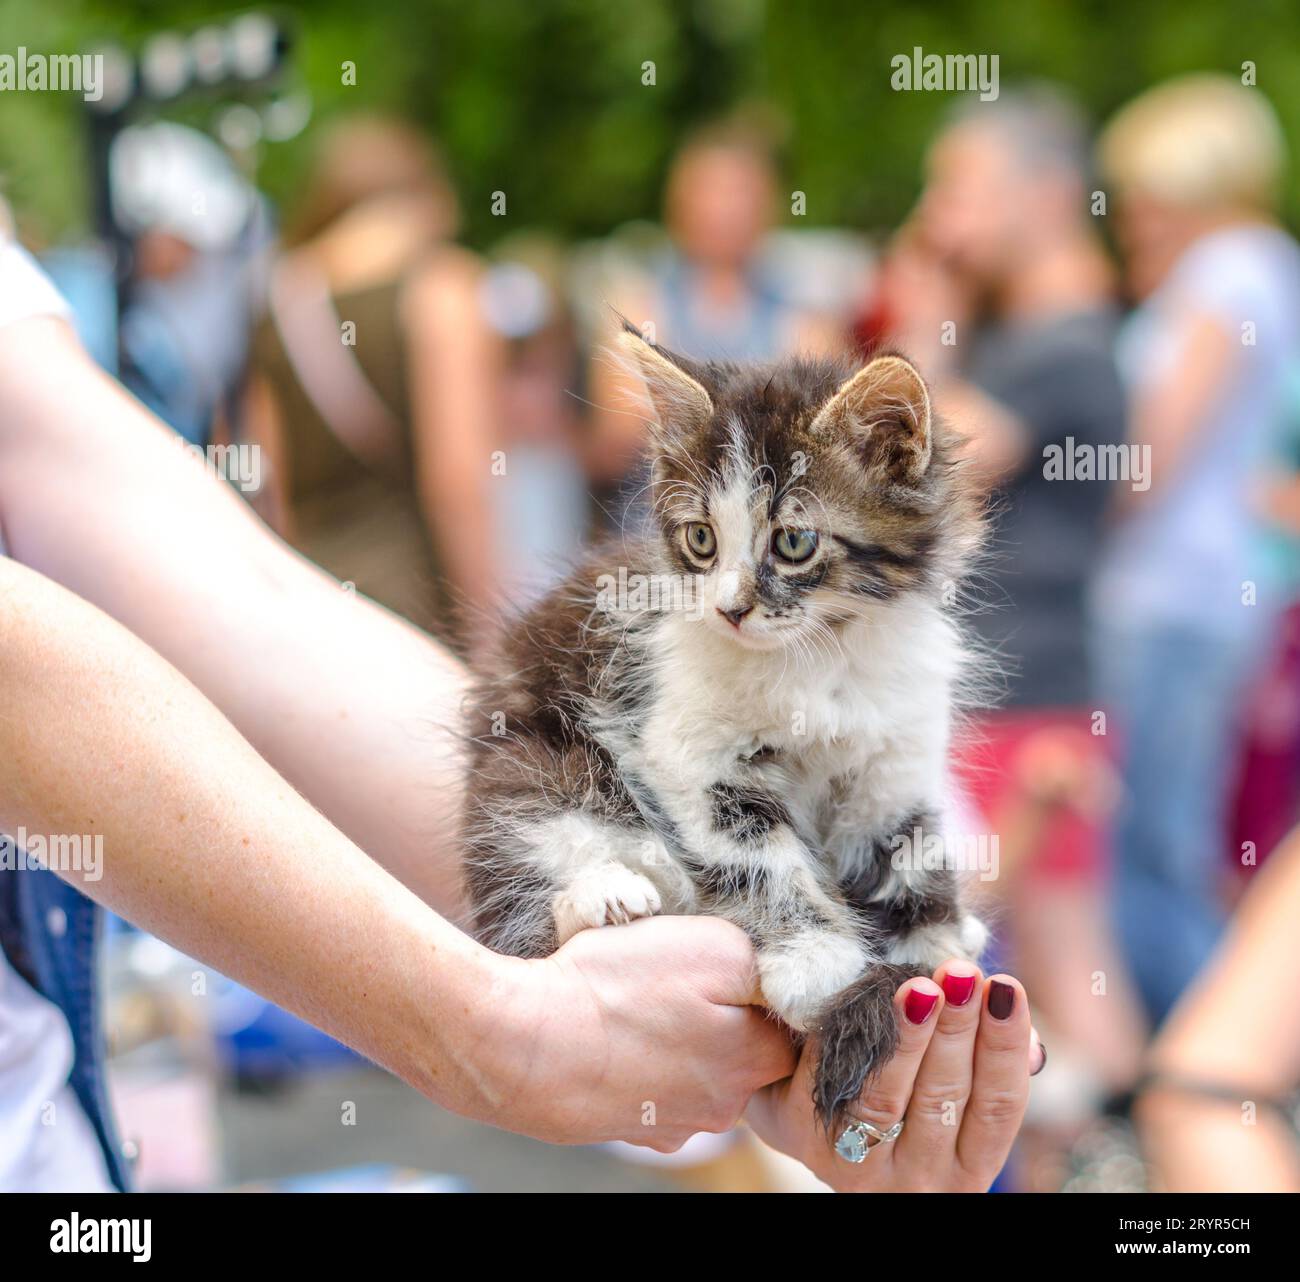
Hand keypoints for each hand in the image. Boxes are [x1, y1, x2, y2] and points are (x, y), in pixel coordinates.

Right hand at [479, 915, 796, 1150]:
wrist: (524, 1044)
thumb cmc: (616, 989)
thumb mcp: (711, 946)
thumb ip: (763, 965)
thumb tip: (780, 982)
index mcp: (752, 1062)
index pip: (786, 1027)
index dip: (758, 991)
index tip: (724, 969)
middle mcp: (720, 1107)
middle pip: (740, 1053)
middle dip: (715, 1018)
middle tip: (672, 982)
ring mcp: (670, 1125)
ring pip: (693, 1072)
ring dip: (674, 1041)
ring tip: (633, 1005)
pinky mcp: (625, 1127)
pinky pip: (648, 1087)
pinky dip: (636, 1062)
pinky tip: (610, 1034)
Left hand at [746, 961, 1042, 1190]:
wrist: (810, 1117)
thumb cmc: (898, 1090)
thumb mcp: (947, 1087)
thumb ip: (981, 1058)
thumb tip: (1025, 1030)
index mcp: (967, 1165)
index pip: (999, 1106)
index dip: (1005, 1046)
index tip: (1004, 986)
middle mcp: (921, 1178)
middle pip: (945, 1097)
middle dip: (956, 1029)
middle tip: (960, 973)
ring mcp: (862, 1168)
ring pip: (887, 1100)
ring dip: (907, 1039)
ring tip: (920, 987)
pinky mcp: (809, 1140)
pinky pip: (830, 1087)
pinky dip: (848, 1045)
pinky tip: (858, 1004)